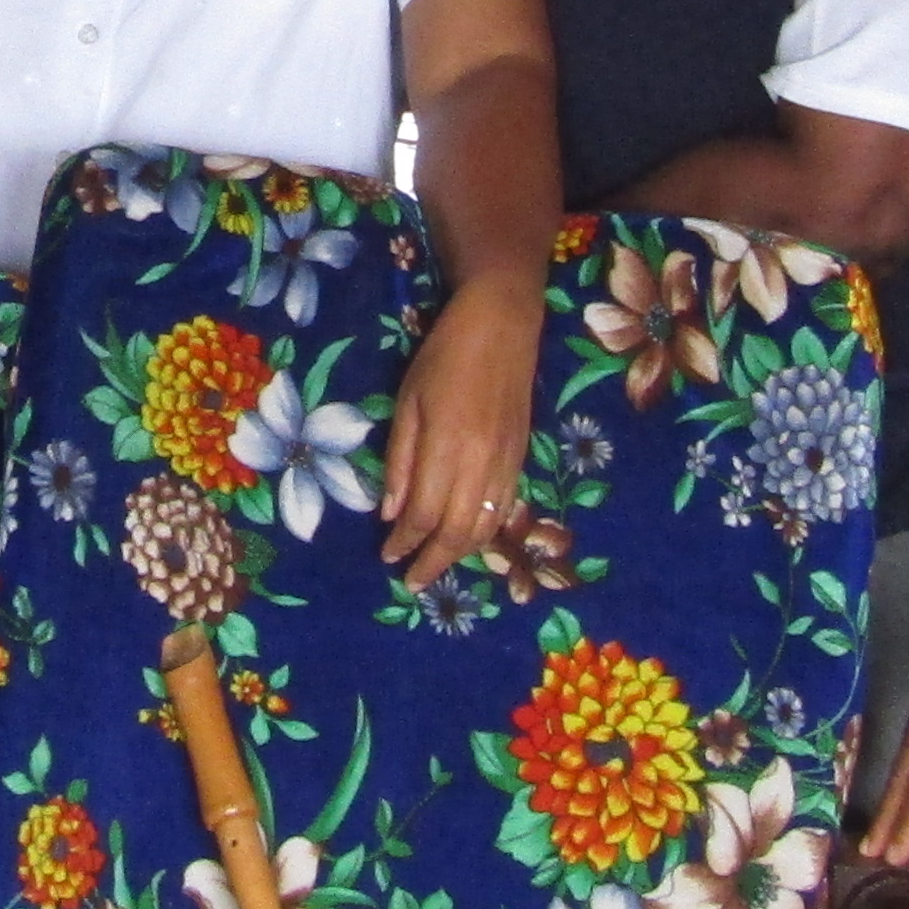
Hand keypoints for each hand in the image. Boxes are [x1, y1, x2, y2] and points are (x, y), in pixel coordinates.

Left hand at [378, 280, 546, 590]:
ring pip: (485, 527)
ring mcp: (507, 462)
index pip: (422, 512)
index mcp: (446, 445)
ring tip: (436, 567)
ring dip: (459, 555)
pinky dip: (486, 534)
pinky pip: (506, 510)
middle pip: (457, 531)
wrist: (503, 326)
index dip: (403, 541)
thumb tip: (389, 513)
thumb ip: (400, 459)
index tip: (386, 556)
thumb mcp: (407, 400)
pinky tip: (469, 541)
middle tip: (412, 582)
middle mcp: (481, 462)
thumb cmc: (443, 356)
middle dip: (432, 562)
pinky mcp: (522, 458)